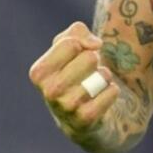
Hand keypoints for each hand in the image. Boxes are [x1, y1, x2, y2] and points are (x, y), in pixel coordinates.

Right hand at [28, 21, 119, 139]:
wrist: (87, 115)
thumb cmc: (77, 73)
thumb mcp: (71, 46)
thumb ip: (76, 32)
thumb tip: (94, 45)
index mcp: (39, 73)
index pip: (70, 43)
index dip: (83, 44)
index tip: (79, 56)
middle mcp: (49, 92)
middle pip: (89, 58)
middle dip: (95, 62)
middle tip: (88, 74)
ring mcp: (66, 108)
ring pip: (102, 75)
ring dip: (105, 77)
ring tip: (95, 86)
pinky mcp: (85, 120)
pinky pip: (112, 92)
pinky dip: (112, 91)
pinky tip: (101, 98)